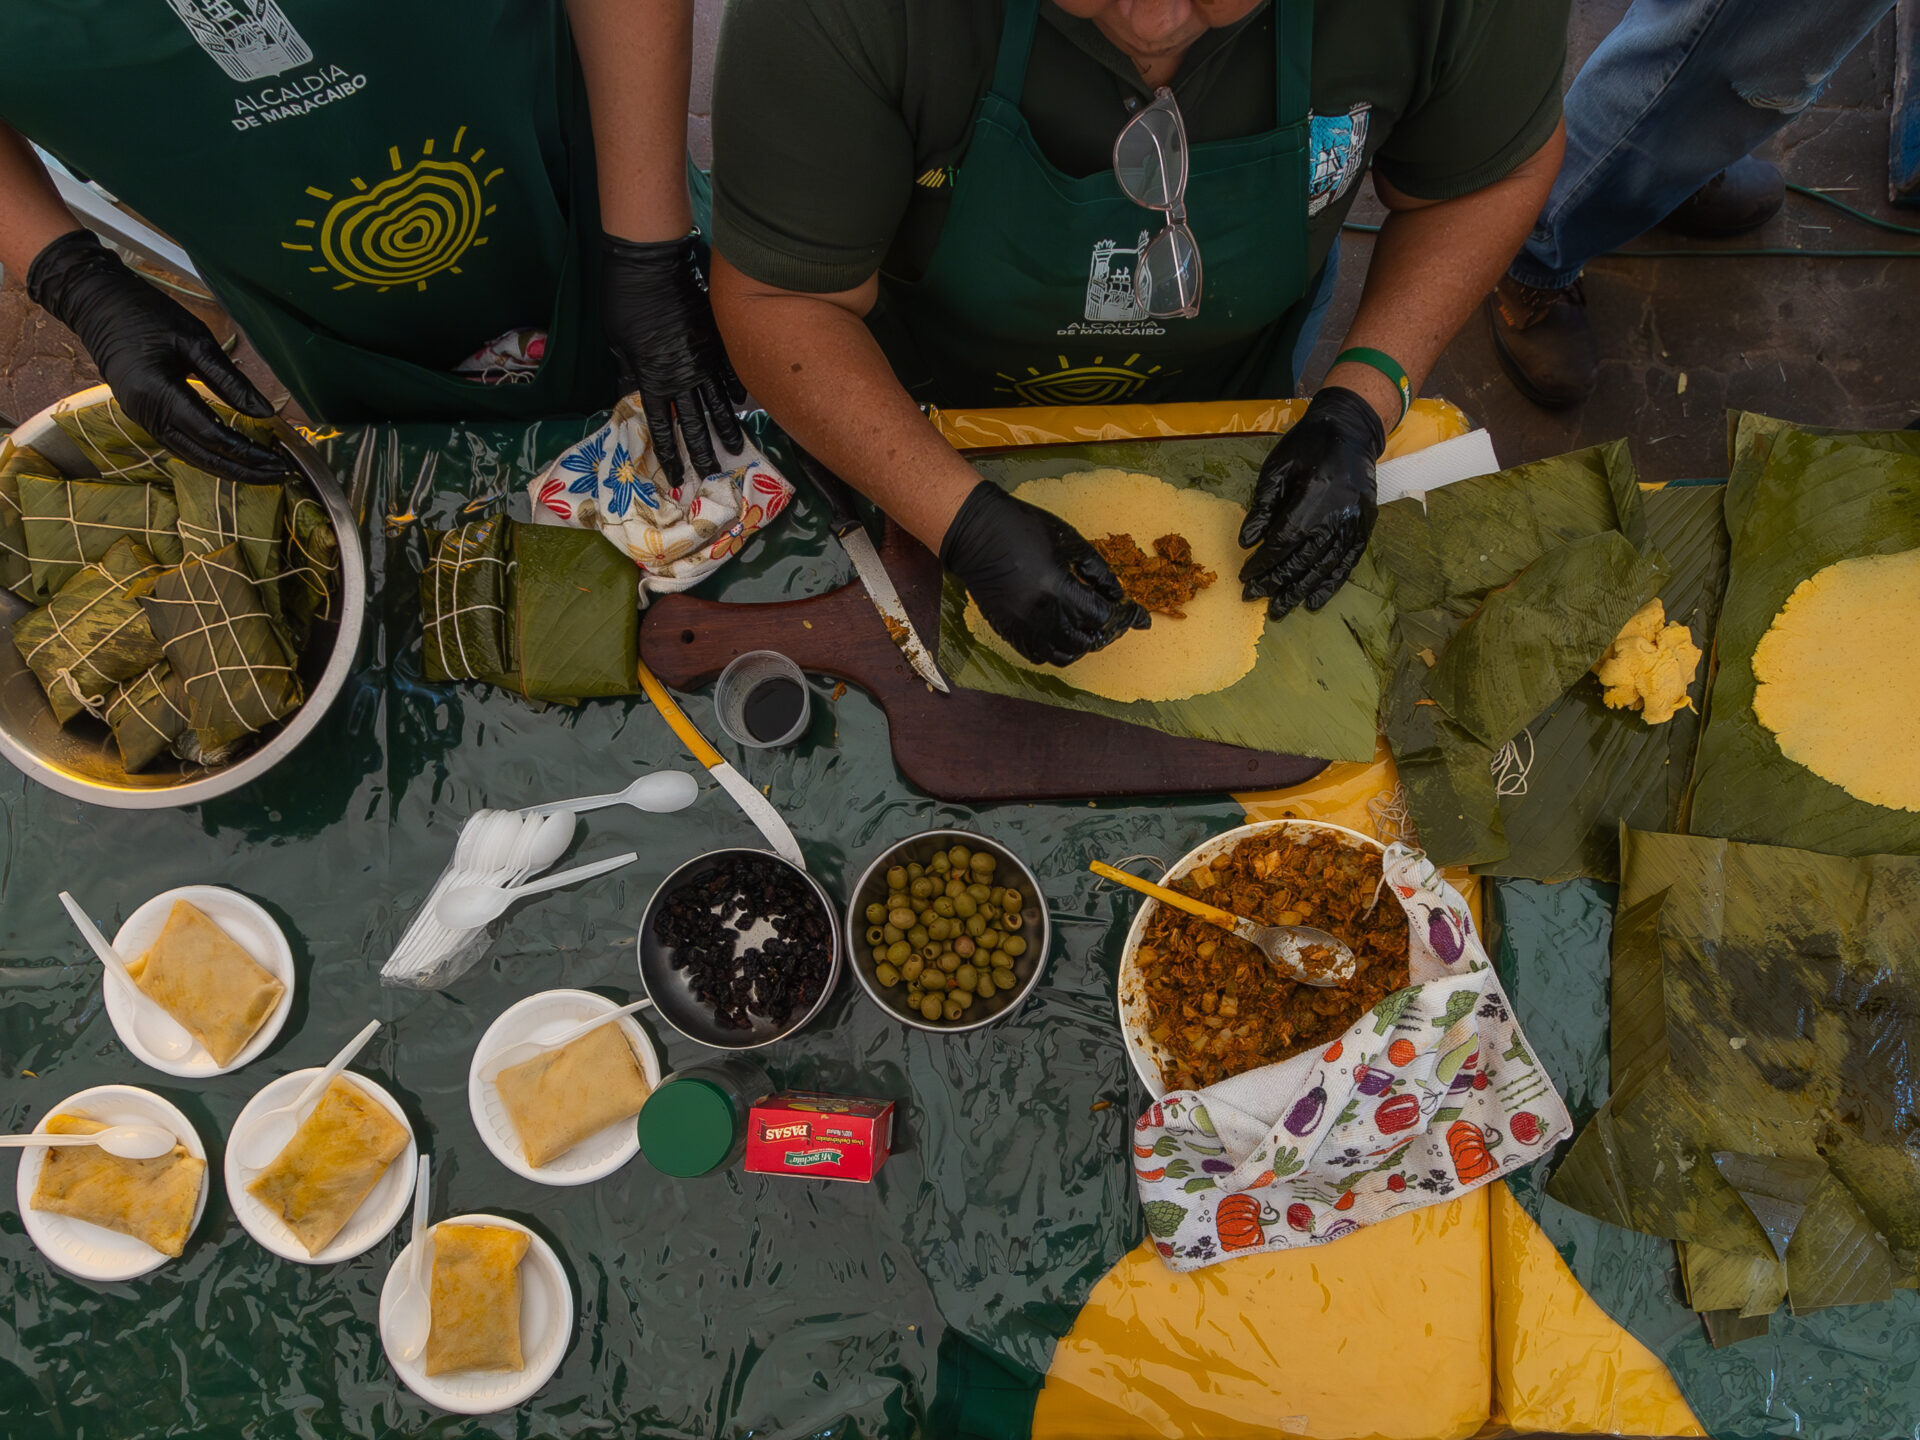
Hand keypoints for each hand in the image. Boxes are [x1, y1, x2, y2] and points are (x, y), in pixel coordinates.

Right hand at [26, 230, 289, 482]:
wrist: (98, 304)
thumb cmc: (147, 314)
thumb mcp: (195, 340)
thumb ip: (230, 380)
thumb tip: (266, 412)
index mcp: (158, 393)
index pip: (211, 434)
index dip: (247, 451)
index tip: (280, 458)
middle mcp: (146, 415)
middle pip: (202, 455)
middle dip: (244, 470)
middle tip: (282, 474)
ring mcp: (141, 419)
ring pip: (190, 456)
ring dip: (228, 468)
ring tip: (264, 472)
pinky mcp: (143, 417)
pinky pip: (180, 445)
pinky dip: (209, 455)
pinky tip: (235, 457)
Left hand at [602, 232, 746, 486]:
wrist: (649, 266)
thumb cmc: (624, 302)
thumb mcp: (616, 342)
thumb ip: (628, 371)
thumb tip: (630, 393)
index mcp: (652, 379)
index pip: (661, 426)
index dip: (668, 453)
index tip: (675, 475)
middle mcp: (681, 375)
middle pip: (694, 422)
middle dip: (702, 451)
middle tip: (711, 473)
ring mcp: (704, 359)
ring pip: (718, 403)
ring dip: (727, 429)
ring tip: (736, 450)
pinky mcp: (717, 340)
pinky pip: (731, 372)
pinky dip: (738, 390)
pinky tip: (744, 405)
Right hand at [940, 481, 1148, 666]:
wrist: (977, 534)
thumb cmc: (1024, 529)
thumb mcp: (1069, 541)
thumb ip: (1098, 571)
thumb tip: (1117, 595)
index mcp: (1058, 589)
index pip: (1102, 617)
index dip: (1124, 617)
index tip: (1137, 616)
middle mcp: (1041, 615)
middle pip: (1086, 642)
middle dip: (1106, 633)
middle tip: (1113, 621)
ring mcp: (1022, 627)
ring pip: (1063, 655)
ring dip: (1081, 646)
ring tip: (1088, 630)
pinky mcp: (1007, 631)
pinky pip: (1038, 656)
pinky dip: (1056, 650)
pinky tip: (1062, 634)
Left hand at [1238, 386, 1384, 619]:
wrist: (1351, 430)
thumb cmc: (1308, 447)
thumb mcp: (1277, 468)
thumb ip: (1263, 506)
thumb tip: (1247, 542)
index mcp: (1312, 498)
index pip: (1283, 542)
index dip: (1263, 564)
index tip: (1245, 578)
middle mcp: (1335, 515)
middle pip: (1302, 559)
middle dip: (1276, 582)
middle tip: (1254, 599)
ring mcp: (1353, 523)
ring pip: (1324, 566)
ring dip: (1300, 590)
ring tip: (1281, 609)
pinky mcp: (1364, 527)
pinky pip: (1347, 563)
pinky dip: (1331, 583)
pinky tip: (1315, 600)